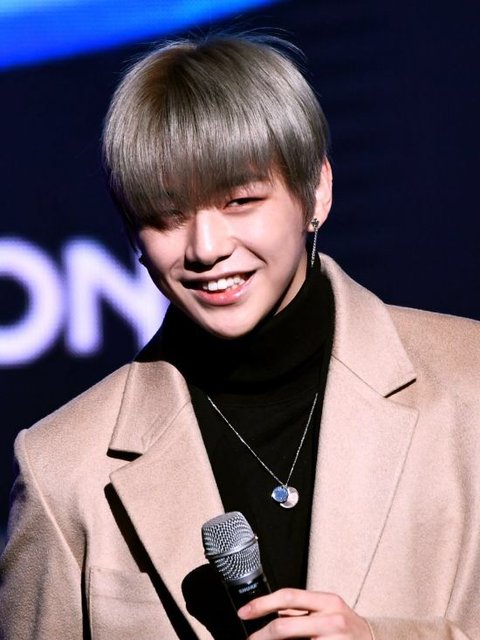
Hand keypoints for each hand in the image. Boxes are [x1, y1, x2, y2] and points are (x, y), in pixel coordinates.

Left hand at [238, 588, 371, 638]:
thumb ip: (302, 612)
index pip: (288, 596)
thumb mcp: (328, 611)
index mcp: (327, 601)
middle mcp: (332, 619)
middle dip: (261, 636)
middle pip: (284, 626)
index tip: (244, 612)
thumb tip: (271, 614)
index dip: (262, 604)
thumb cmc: (347, 628)